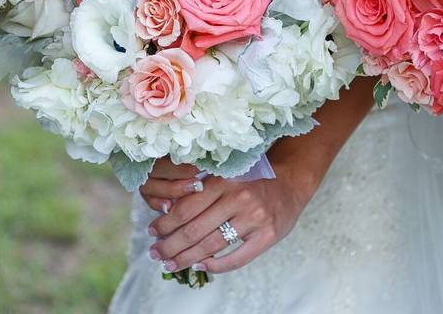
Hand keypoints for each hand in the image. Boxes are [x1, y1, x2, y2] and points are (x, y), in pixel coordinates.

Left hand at [142, 160, 309, 274]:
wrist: (290, 182)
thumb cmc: (251, 180)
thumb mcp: (226, 177)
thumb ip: (203, 192)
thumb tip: (167, 214)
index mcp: (223, 180)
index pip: (185, 208)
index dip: (165, 224)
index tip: (152, 232)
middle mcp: (238, 197)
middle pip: (194, 230)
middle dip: (170, 245)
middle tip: (156, 254)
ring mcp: (254, 218)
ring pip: (211, 245)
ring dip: (187, 258)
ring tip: (172, 264)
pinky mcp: (267, 235)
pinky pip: (236, 258)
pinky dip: (216, 265)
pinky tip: (201, 266)